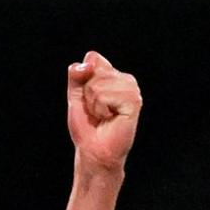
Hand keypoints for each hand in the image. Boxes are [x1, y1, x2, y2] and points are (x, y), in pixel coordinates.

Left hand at [66, 51, 139, 172]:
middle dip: (87, 94)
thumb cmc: (87, 127)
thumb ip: (77, 76)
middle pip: (95, 71)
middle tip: (95, 111)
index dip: (82, 81)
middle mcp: (125, 79)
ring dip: (93, 104)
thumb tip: (87, 59)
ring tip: (103, 115)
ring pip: (99, 84)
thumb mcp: (76, 97)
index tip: (87, 100)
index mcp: (113, 75)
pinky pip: (106, 96)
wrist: (93, 151)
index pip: (92, 59)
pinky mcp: (134, 101)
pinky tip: (109, 118)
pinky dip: (101, 109)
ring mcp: (132, 90)